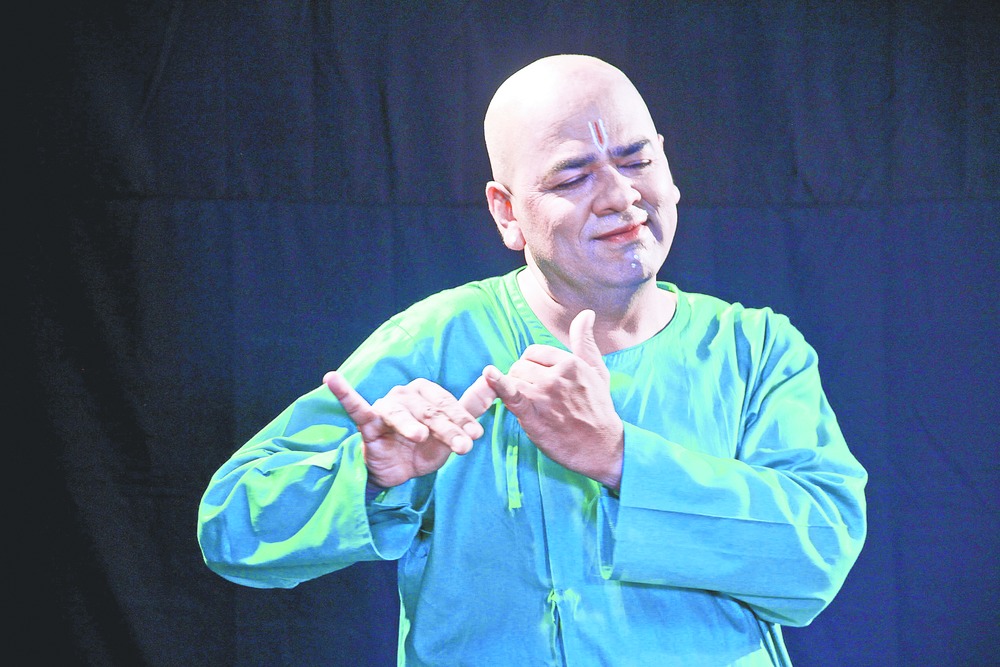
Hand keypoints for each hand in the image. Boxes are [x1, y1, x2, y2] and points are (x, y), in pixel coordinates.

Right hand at [323, 372, 496, 488]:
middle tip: (463, 448)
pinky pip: (355, 407)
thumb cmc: (424, 448)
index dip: (463, 420)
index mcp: (426, 392)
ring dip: (411, 426)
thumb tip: (495, 381)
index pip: (447, 404)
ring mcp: (385, 407)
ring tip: (421, 439)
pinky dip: (344, 392)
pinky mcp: (368, 423)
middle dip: (447, 430)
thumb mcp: (452, 431)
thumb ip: (472, 407)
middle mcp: (405, 394)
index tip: (476, 436)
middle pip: (428, 411)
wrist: (399, 474)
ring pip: (401, 414)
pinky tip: (332, 378)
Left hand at [483, 309, 623, 489]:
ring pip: (513, 380)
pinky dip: (499, 384)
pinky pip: (510, 395)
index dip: (531, 366)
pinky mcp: (533, 416)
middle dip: (522, 378)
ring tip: (531, 405)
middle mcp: (556, 376)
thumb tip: (586, 314)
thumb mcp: (597, 370)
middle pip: (520, 366)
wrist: (603, 447)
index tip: (539, 380)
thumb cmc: (599, 408)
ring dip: (515, 391)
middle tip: (537, 397)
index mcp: (570, 363)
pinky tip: (490, 374)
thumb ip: (584, 341)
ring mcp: (543, 396)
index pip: (532, 353)